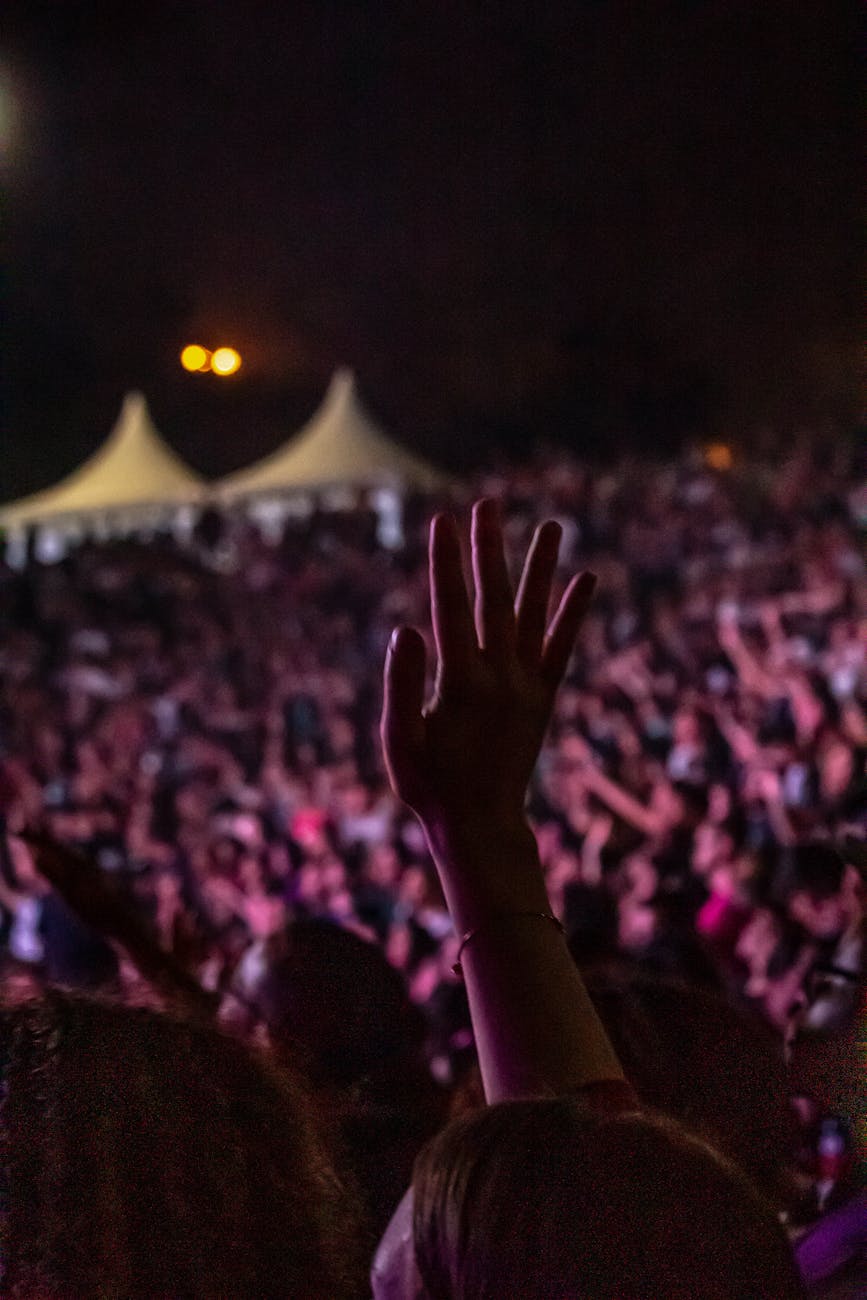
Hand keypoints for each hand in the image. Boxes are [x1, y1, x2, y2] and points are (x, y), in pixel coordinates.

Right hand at [381, 498, 595, 844]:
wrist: (481, 825)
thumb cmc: (429, 785)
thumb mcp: (399, 740)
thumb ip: (402, 684)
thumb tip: (407, 628)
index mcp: (460, 682)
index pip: (451, 607)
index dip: (446, 563)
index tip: (443, 521)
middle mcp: (500, 676)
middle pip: (494, 600)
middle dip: (489, 549)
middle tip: (489, 503)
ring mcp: (526, 685)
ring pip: (535, 615)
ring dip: (541, 569)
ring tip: (552, 526)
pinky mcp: (542, 698)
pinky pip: (562, 647)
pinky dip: (574, 614)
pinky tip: (587, 580)